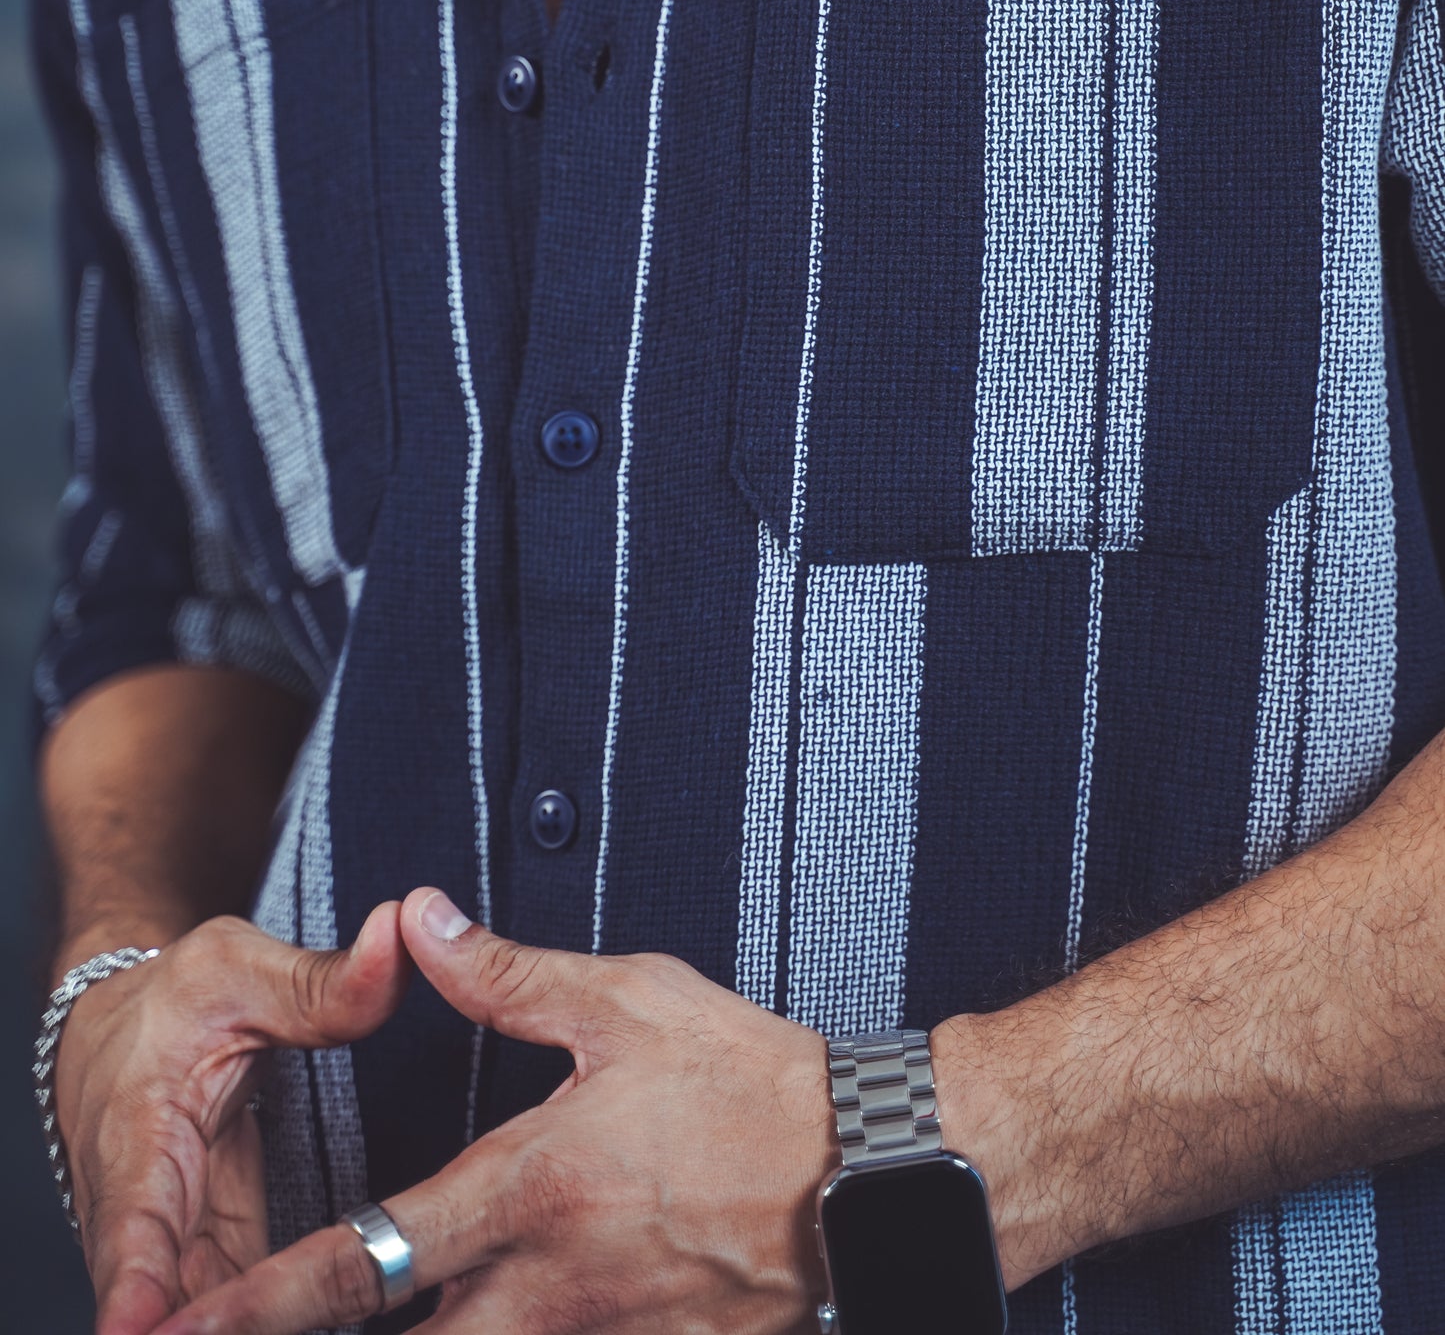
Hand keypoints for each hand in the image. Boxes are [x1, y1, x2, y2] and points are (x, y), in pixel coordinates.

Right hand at [56, 905, 407, 1334]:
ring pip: (197, 1306)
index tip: (137, 1329)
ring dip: (234, 1328)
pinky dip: (259, 1320)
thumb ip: (324, 980)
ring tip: (297, 1332)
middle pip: (161, 1290)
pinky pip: (227, 1302)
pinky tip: (309, 1323)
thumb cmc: (173, 998)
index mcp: (138, 1129)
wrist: (123, 1024)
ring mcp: (170, 1238)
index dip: (135, 1282)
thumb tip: (398, 937)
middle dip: (196, 1329)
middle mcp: (141, 1201)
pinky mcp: (202, 1252)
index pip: (132, 1217)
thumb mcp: (242, 969)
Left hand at [152, 888, 837, 1334]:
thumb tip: (416, 919)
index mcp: (524, 1190)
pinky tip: (481, 1328)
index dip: (265, 1303)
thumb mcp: (625, 1001)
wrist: (868, 1174)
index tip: (188, 1324)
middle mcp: (545, 1288)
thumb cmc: (748, 1079)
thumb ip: (505, 974)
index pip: (365, 1259)